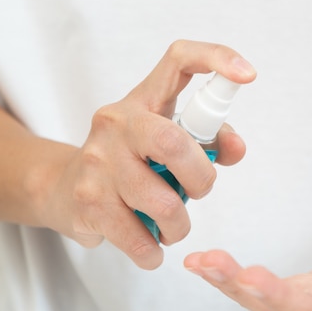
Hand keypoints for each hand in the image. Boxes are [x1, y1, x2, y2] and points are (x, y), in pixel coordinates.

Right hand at [40, 40, 255, 268]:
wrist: (62, 188)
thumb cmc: (129, 163)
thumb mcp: (166, 142)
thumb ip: (209, 141)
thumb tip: (236, 149)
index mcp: (144, 101)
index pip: (178, 60)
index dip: (217, 58)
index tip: (248, 74)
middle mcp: (116, 122)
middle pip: (173, 143)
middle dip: (200, 178)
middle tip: (198, 193)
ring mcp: (98, 161)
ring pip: (161, 202)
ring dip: (178, 225)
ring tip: (173, 228)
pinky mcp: (87, 201)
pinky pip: (137, 238)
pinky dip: (153, 252)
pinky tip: (152, 249)